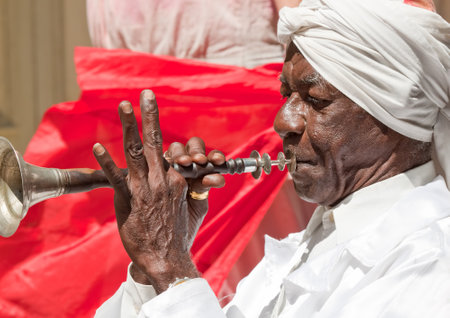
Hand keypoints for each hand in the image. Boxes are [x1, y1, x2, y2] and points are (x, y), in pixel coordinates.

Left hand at [92, 90, 224, 292]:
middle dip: (150, 115)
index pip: (174, 151)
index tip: (167, 141)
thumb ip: (197, 188)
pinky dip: (107, 161)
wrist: (168, 259)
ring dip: (130, 125)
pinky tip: (97, 146)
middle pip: (155, 141)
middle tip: (146, 94)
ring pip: (137, 150)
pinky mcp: (128, 200)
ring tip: (124, 104)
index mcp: (178, 180)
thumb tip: (201, 178)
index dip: (172, 143)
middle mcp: (163, 178)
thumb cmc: (182, 234)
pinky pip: (116, 177)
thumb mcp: (198, 208)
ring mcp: (145, 188)